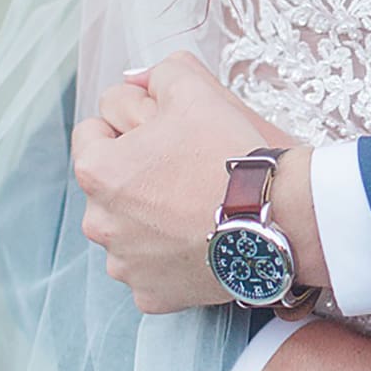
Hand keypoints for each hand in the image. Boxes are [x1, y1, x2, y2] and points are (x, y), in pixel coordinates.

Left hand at [71, 52, 308, 311]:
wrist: (277, 217)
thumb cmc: (230, 153)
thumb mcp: (195, 90)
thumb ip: (159, 75)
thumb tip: (139, 80)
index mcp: (97, 171)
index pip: (92, 133)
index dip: (128, 125)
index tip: (164, 133)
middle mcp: (99, 222)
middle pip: (110, 187)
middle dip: (138, 176)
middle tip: (186, 170)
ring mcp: (125, 264)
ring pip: (129, 231)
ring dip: (151, 220)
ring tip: (196, 208)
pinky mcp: (152, 296)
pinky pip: (152, 270)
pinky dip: (170, 259)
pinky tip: (200, 241)